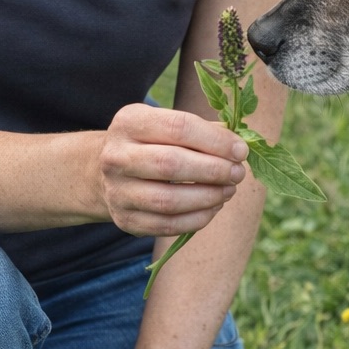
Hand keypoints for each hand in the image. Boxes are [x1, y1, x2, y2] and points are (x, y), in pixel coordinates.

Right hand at [99, 103, 247, 236]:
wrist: (108, 172)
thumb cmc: (151, 142)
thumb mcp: (166, 123)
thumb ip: (202, 130)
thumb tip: (240, 145)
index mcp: (129, 122)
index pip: (179, 128)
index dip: (216, 140)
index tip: (241, 150)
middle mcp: (116, 156)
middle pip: (171, 164)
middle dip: (214, 170)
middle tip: (238, 173)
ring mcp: (117, 191)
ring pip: (169, 200)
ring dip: (208, 197)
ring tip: (229, 190)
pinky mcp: (125, 219)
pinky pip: (167, 225)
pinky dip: (198, 218)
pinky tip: (214, 207)